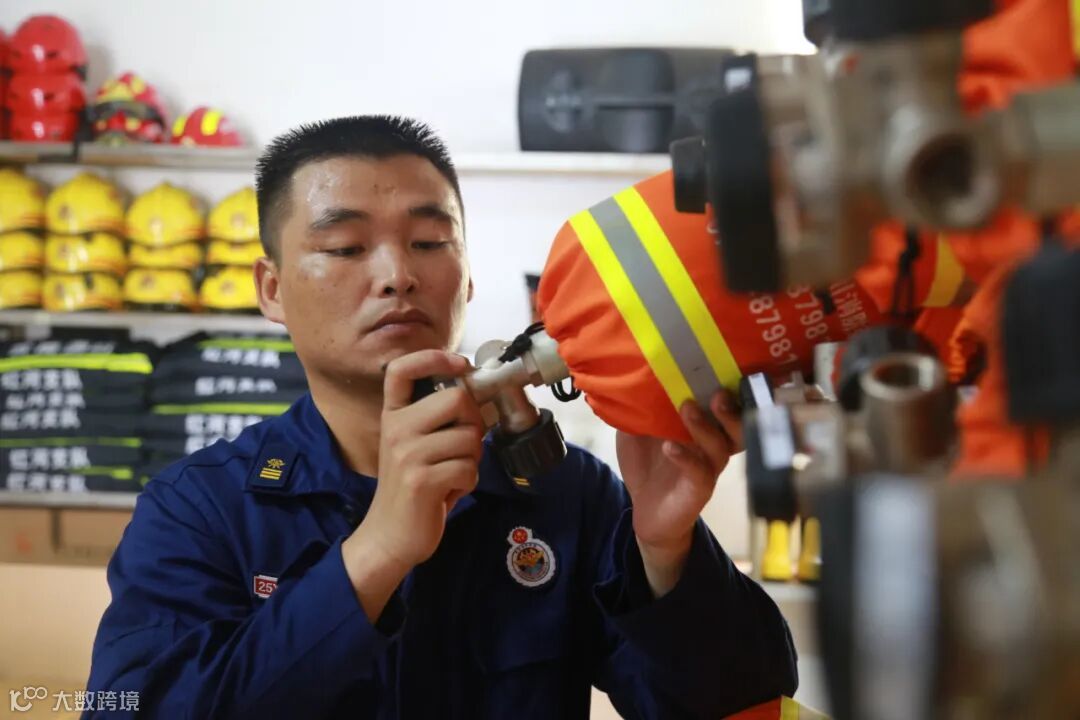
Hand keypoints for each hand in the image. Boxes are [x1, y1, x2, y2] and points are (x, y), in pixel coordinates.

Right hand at [342, 350, 484, 617]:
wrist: (389, 535)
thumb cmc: (412, 488)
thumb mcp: (417, 446)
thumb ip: (441, 421)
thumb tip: (483, 398)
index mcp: (393, 415)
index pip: (402, 369)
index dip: (433, 357)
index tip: (461, 364)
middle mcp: (396, 428)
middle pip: (457, 398)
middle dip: (474, 423)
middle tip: (464, 445)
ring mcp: (407, 454)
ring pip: (469, 437)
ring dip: (472, 459)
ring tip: (451, 474)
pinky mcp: (421, 480)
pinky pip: (469, 467)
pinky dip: (468, 482)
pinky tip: (449, 491)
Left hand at [616, 390, 742, 594]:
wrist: (645, 512)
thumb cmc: (647, 466)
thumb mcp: (637, 431)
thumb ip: (639, 408)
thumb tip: (630, 376)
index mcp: (703, 428)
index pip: (727, 406)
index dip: (732, 389)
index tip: (724, 368)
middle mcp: (712, 445)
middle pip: (738, 425)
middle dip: (731, 408)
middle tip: (718, 392)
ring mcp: (708, 468)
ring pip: (722, 446)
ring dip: (705, 426)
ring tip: (687, 409)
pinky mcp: (698, 490)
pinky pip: (700, 473)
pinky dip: (686, 457)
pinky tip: (670, 447)